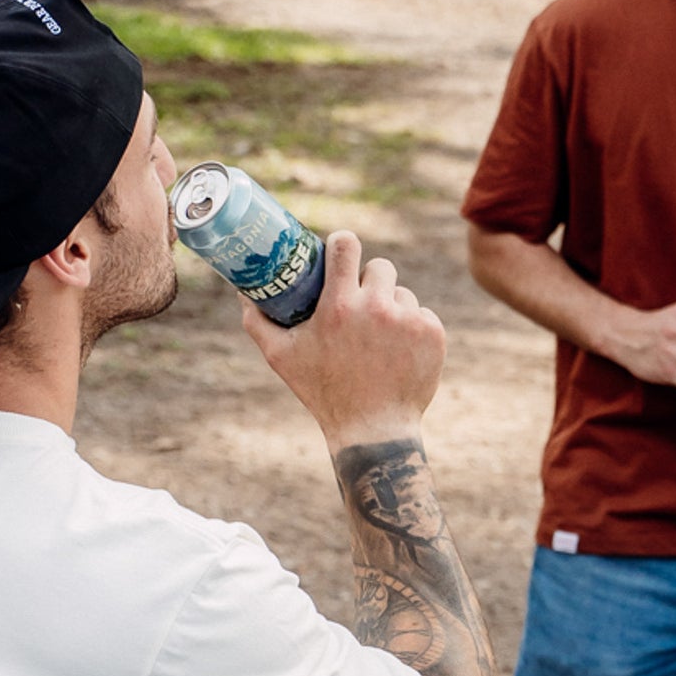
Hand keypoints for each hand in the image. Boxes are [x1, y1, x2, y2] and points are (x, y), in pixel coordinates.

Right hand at [241, 230, 445, 445]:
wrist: (373, 431)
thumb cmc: (323, 393)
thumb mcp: (282, 359)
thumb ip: (258, 322)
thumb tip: (242, 294)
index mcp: (340, 307)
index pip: (346, 246)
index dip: (343, 244)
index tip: (341, 252)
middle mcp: (377, 307)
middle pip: (379, 266)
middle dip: (370, 282)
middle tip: (361, 305)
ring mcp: (408, 320)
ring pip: (402, 293)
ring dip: (391, 307)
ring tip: (378, 339)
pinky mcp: (432, 333)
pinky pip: (422, 314)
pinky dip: (412, 329)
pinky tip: (399, 352)